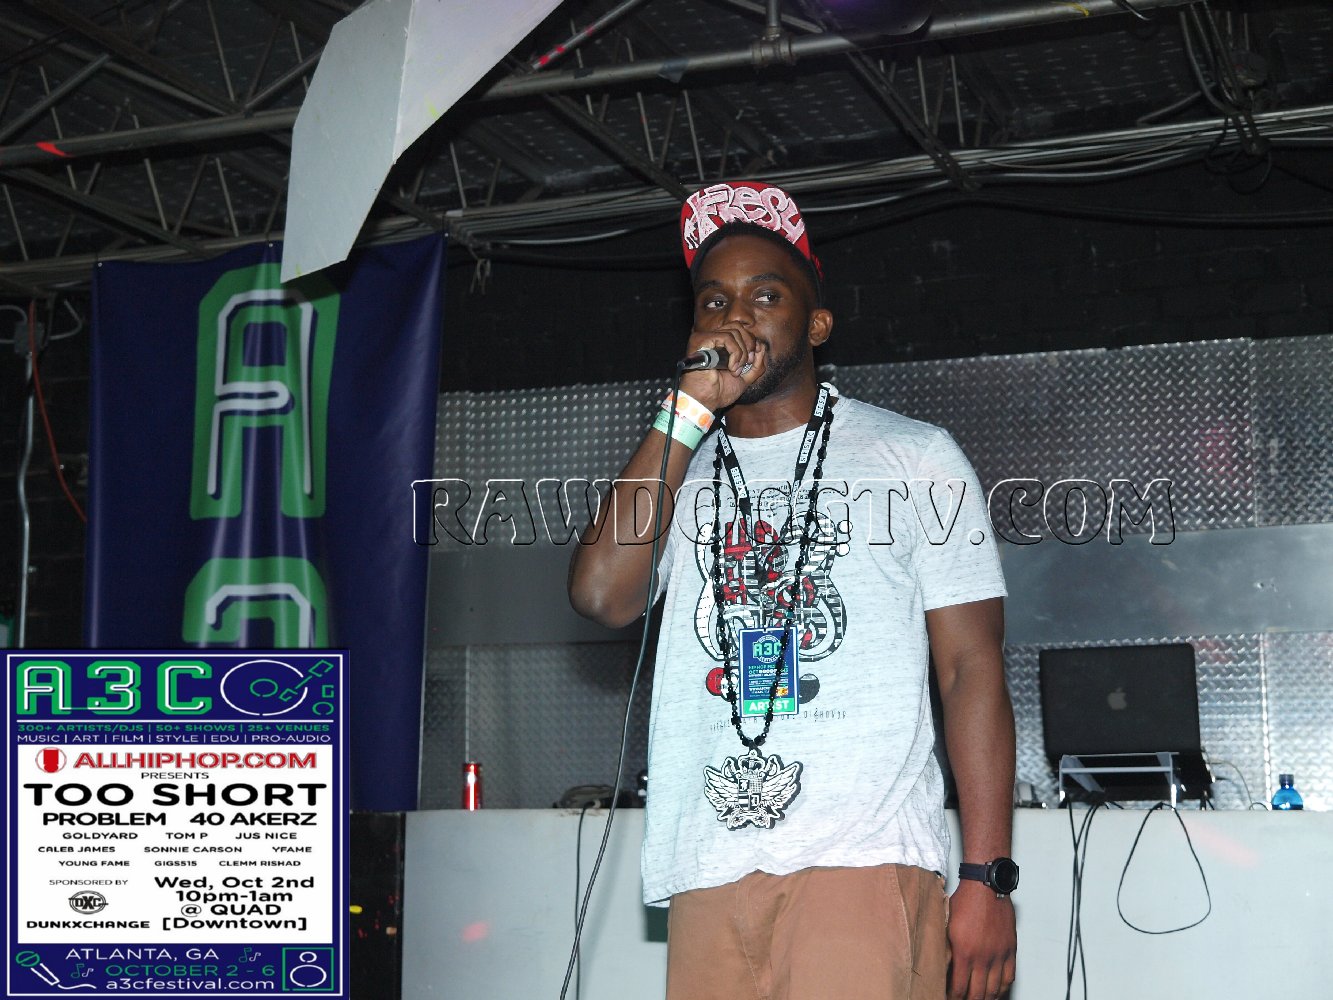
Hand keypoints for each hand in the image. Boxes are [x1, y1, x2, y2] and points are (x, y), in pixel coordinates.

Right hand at [677, 323, 764, 412]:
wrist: (706, 400)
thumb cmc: (720, 392)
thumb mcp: (745, 379)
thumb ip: (757, 365)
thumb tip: (762, 346)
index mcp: (720, 345)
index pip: (739, 331)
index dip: (750, 343)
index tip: (752, 362)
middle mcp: (711, 339)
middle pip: (737, 326)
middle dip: (749, 345)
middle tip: (747, 363)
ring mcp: (705, 338)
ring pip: (734, 331)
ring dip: (741, 353)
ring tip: (735, 369)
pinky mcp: (701, 340)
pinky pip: (727, 338)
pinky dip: (735, 353)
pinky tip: (730, 367)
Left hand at [947, 879, 1015, 999]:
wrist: (986, 886)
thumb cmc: (965, 900)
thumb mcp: (946, 925)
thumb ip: (947, 947)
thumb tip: (943, 964)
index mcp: (964, 952)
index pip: (958, 987)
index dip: (953, 997)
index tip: (949, 998)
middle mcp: (983, 957)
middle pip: (978, 993)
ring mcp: (998, 955)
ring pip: (995, 989)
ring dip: (987, 998)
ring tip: (980, 999)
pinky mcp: (1010, 949)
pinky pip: (1009, 976)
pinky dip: (1003, 987)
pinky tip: (997, 990)